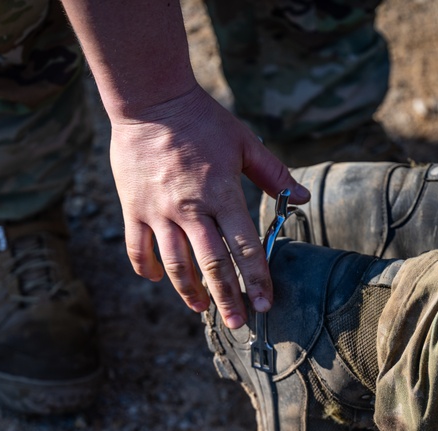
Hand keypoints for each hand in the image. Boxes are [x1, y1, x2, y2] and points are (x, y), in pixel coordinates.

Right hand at [109, 84, 309, 327]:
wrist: (150, 100)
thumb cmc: (202, 120)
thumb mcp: (244, 142)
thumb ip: (274, 174)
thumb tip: (302, 198)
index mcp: (222, 194)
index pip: (245, 247)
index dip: (257, 279)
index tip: (265, 303)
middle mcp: (190, 209)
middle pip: (212, 265)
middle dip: (227, 298)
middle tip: (237, 322)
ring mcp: (159, 211)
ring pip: (175, 264)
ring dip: (189, 291)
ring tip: (201, 308)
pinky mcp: (134, 208)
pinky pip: (138, 248)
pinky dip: (148, 268)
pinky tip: (159, 279)